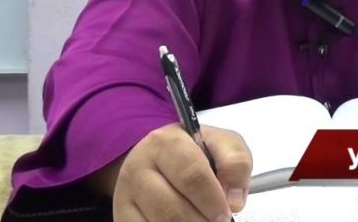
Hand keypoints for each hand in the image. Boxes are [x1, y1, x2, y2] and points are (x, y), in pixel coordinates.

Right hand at [112, 123, 252, 221]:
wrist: (157, 159)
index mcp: (165, 143)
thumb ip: (236, 162)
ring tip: (202, 221)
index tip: (227, 214)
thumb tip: (234, 200)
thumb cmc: (193, 153)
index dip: (213, 200)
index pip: (192, 175)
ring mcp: (126, 196)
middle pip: (173, 209)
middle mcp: (139, 168)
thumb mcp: (220, 144)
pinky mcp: (122, 217)